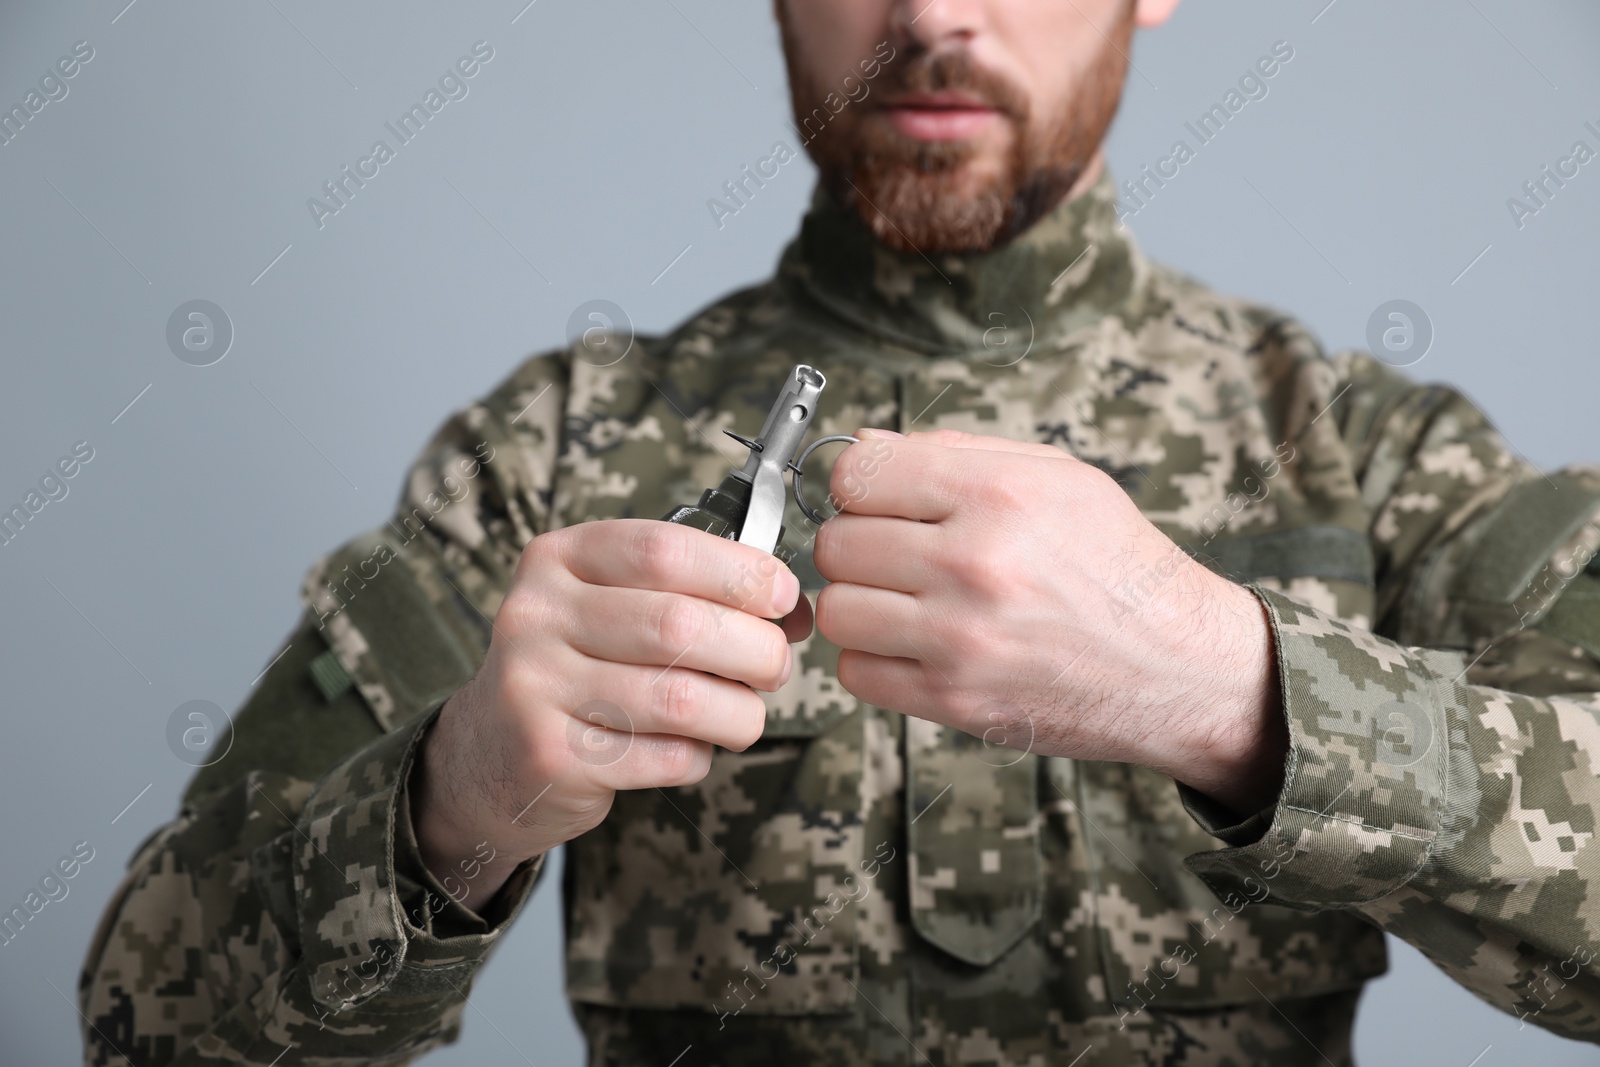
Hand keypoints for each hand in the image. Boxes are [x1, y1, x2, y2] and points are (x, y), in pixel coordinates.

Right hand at [413, 519, 810, 910]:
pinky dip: (697, 756)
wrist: (487, 753)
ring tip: (744, 716)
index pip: (663, 548)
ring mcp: (536, 687)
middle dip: (754, 648)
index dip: (740, 571)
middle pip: (679, 624)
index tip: (783, 595)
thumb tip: (792, 608)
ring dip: (737, 712)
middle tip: (775, 666)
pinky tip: (691, 748)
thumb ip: (692, 594)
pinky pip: (662, 756)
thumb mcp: (613, 606)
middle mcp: (537, 615)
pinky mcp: (550, 756)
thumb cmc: (578, 667)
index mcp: (558, 559)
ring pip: (678, 697)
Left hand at [813, 428, 1285, 815]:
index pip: (857, 474)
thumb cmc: (1120, 566)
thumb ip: (955, 452)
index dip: (857, 483)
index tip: (875, 498)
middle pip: (836, 544)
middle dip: (858, 544)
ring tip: (903, 601)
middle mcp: (975, 564)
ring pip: (836, 611)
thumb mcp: (1059, 476)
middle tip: (894, 554)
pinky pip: (857, 673)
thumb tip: (864, 445)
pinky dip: (874, 660)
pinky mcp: (955, 700)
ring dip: (860, 604)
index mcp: (998, 494)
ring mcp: (961, 638)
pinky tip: (913, 645)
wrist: (1180, 666)